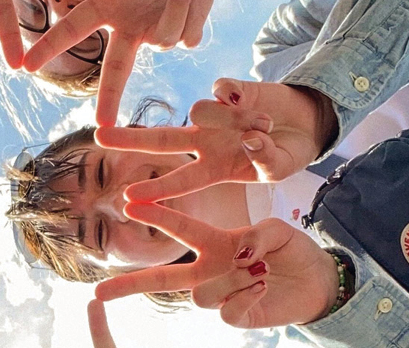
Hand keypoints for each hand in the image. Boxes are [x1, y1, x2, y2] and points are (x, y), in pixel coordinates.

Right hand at [22, 0, 212, 125]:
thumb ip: (116, 2)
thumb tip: (151, 34)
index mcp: (106, 6)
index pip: (71, 30)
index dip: (49, 48)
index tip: (26, 67)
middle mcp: (129, 26)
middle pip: (116, 70)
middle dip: (110, 99)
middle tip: (102, 125)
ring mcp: (155, 33)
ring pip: (165, 41)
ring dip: (176, 11)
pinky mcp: (185, 36)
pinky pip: (189, 39)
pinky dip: (195, 16)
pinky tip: (195, 0)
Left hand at [95, 79, 336, 199]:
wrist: (308, 124)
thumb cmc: (287, 154)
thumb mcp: (280, 168)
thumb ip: (266, 160)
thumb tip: (250, 141)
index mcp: (213, 169)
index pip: (180, 181)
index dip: (157, 191)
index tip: (128, 199)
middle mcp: (206, 142)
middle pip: (162, 140)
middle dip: (131, 139)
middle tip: (100, 136)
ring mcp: (216, 116)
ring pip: (202, 111)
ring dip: (229, 119)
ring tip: (262, 127)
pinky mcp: (232, 90)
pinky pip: (222, 89)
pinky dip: (233, 95)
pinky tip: (246, 101)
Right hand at [95, 208, 338, 326]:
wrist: (319, 283)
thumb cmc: (294, 252)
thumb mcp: (280, 231)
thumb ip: (258, 236)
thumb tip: (240, 255)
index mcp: (216, 243)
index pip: (180, 229)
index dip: (157, 215)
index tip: (129, 204)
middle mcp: (210, 270)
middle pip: (161, 279)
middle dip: (129, 286)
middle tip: (98, 294)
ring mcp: (221, 296)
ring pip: (201, 295)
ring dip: (231, 281)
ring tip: (262, 272)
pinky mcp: (236, 318)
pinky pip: (226, 312)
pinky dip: (246, 297)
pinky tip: (263, 286)